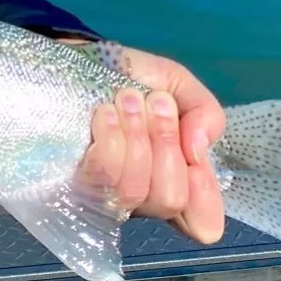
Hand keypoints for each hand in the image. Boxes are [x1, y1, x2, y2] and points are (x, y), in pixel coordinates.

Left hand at [79, 45, 225, 243]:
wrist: (77, 58)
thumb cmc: (129, 78)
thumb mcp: (176, 85)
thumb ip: (205, 112)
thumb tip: (198, 150)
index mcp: (172, 177)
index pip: (201, 223)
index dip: (205, 198)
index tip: (194, 156)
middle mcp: (141, 194)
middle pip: (169, 200)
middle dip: (166, 144)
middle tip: (155, 102)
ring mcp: (106, 193)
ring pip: (134, 190)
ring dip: (137, 137)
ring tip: (126, 99)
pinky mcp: (75, 182)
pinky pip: (102, 176)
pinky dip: (111, 141)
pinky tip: (105, 114)